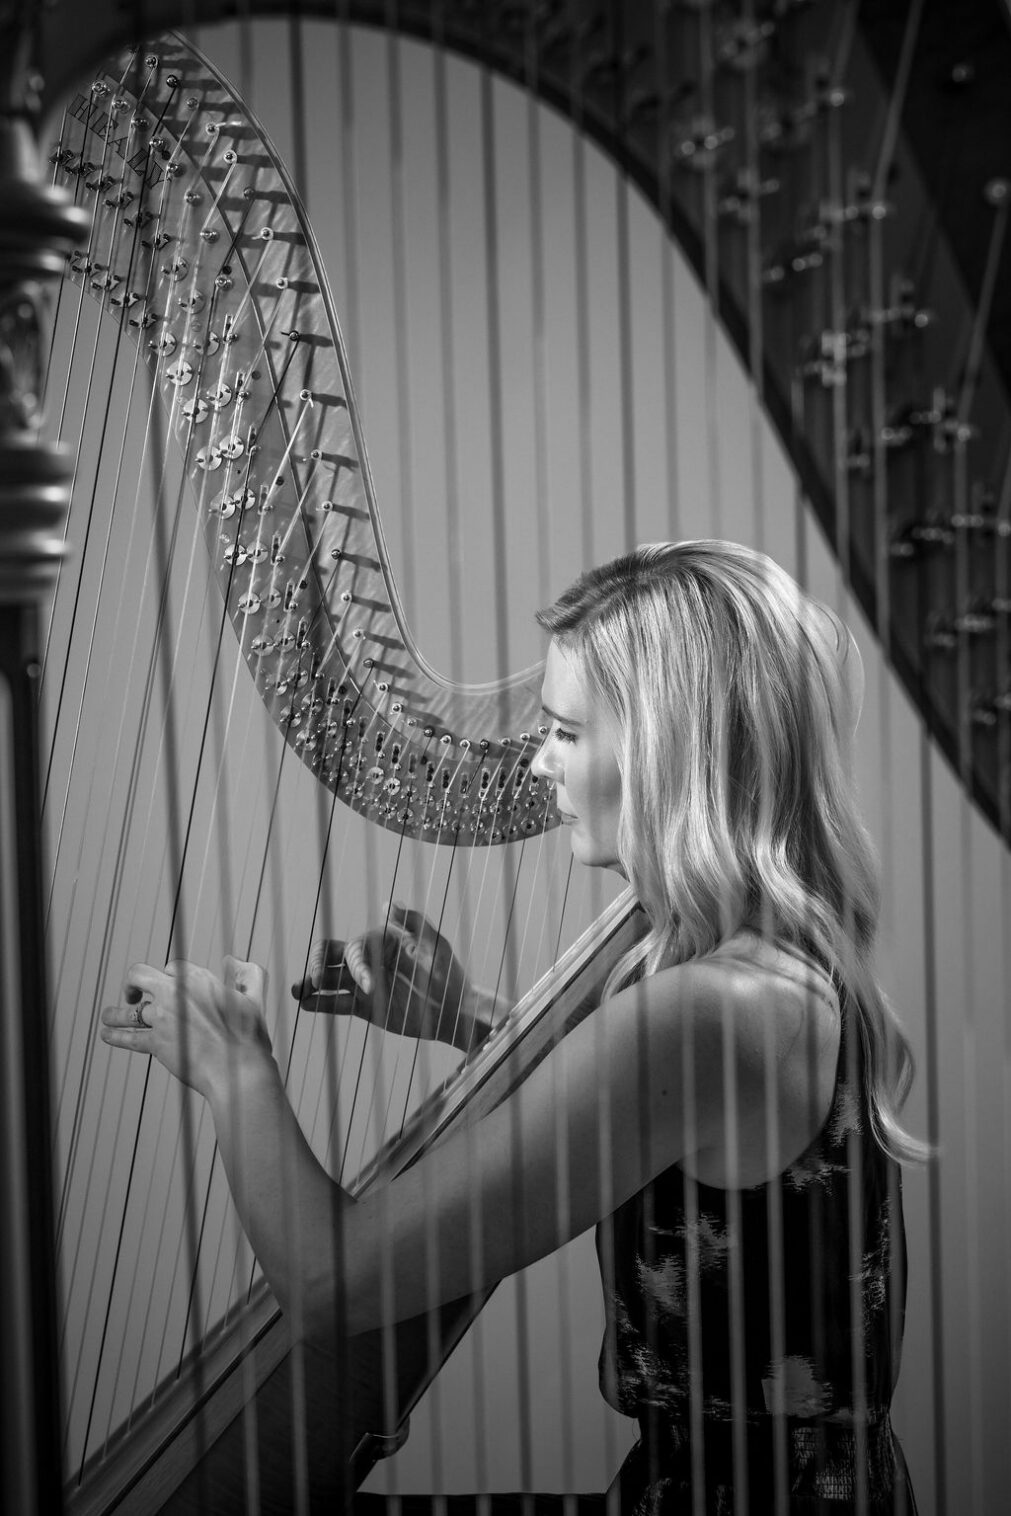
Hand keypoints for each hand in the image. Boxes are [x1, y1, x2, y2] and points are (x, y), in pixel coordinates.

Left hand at [101, 955, 272, 1100]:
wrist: (238, 1072)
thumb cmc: (249, 1038)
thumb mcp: (255, 999)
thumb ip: (248, 974)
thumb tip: (232, 960)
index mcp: (198, 978)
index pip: (172, 968)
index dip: (170, 978)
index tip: (172, 989)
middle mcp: (175, 993)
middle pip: (139, 975)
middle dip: (134, 982)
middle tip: (135, 994)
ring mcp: (162, 1018)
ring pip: (129, 1011)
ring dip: (115, 1013)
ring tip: (109, 1015)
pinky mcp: (155, 1043)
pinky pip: (129, 1038)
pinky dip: (115, 1036)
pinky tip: (106, 1034)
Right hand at [292, 902, 472, 1044]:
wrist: (455, 1010)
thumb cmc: (449, 974)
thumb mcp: (436, 945)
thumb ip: (413, 923)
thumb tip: (387, 904)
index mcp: (381, 942)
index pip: (354, 948)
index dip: (356, 965)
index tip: (370, 985)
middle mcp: (370, 960)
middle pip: (330, 957)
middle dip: (316, 966)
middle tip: (312, 982)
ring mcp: (365, 984)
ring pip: (329, 981)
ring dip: (310, 984)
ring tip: (295, 992)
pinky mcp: (366, 1007)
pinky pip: (338, 1004)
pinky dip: (321, 1004)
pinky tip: (306, 1005)